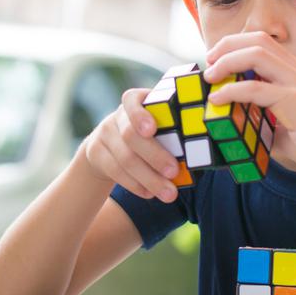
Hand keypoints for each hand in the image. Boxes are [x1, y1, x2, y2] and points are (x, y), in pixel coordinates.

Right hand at [79, 88, 181, 202]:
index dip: (140, 115)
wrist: (106, 145)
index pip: (132, 100)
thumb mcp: (155, 123)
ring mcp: (104, 133)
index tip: (152, 129)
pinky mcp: (95, 153)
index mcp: (136, 101)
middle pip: (131, 135)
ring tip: (169, 194)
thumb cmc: (145, 135)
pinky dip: (135, 185)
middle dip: (154, 156)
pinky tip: (150, 194)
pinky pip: (115, 171)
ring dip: (149, 178)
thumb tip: (200, 150)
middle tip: (174, 172)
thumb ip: (171, 128)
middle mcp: (117, 115)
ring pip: (124, 158)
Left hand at [203, 31, 295, 185]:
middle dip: (226, 46)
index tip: (215, 58)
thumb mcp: (281, 126)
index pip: (263, 41)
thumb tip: (231, 121)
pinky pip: (257, 89)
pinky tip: (218, 100)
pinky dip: (232, 91)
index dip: (235, 44)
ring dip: (226, 63)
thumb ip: (260, 118)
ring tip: (210, 78)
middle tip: (207, 62)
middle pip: (258, 40)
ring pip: (256, 55)